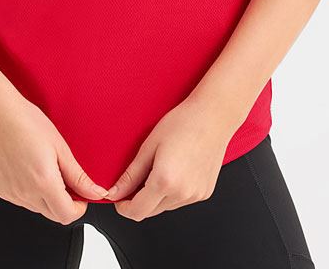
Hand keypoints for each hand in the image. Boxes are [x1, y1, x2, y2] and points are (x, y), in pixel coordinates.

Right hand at [0, 91, 109, 223]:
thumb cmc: (28, 123)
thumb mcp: (60, 147)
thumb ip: (78, 176)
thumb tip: (96, 193)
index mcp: (44, 182)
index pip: (66, 215)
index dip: (79, 208)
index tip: (83, 196)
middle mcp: (26, 193)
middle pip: (53, 215)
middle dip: (65, 203)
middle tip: (66, 179)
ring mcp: (12, 194)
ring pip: (38, 208)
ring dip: (48, 198)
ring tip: (46, 169)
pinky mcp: (3, 191)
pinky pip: (23, 201)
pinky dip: (32, 193)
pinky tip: (31, 171)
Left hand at [104, 94, 238, 219]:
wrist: (213, 116)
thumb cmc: (183, 123)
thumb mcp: (149, 146)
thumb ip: (131, 175)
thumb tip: (115, 192)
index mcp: (165, 181)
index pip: (137, 211)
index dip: (123, 208)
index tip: (118, 198)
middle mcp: (182, 193)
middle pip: (150, 212)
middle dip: (138, 200)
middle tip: (136, 178)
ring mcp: (195, 195)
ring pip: (165, 207)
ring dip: (156, 196)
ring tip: (160, 167)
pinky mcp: (204, 193)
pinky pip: (181, 201)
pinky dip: (172, 192)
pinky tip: (175, 169)